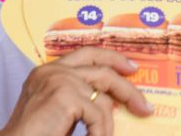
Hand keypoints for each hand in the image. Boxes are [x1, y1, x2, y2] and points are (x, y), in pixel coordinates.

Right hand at [0, 48, 151, 135]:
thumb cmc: (36, 132)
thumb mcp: (60, 110)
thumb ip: (80, 98)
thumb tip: (113, 100)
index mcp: (49, 70)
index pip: (87, 53)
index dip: (112, 58)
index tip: (131, 68)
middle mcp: (53, 70)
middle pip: (101, 69)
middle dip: (126, 87)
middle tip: (143, 105)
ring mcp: (59, 80)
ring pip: (102, 97)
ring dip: (109, 123)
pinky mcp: (65, 95)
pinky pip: (97, 115)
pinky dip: (101, 132)